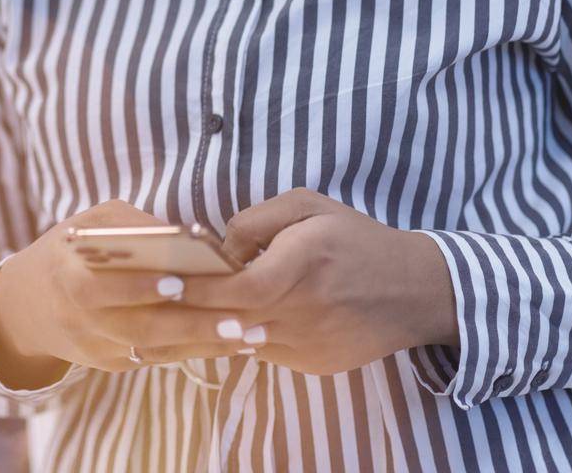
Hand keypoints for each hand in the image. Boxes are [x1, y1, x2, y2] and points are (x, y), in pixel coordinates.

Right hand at [0, 200, 268, 387]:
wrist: (28, 306)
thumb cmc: (70, 250)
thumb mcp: (88, 224)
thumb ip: (130, 225)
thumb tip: (184, 236)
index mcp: (70, 278)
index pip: (104, 288)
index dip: (140, 288)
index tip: (181, 282)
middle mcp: (83, 321)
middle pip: (142, 328)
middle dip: (193, 325)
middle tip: (240, 320)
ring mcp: (98, 349)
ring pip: (157, 350)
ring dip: (206, 344)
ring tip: (251, 334)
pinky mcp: (113, 365)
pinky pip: (158, 359)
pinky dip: (196, 351)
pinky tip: (234, 344)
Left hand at [163, 188, 458, 375]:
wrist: (414, 291)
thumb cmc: (355, 238)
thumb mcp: (308, 205)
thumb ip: (257, 220)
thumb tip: (218, 249)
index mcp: (306, 261)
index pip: (242, 287)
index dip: (200, 288)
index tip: (165, 281)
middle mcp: (308, 307)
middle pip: (235, 318)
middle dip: (193, 309)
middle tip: (157, 298)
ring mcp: (311, 343)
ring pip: (245, 339)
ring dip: (214, 325)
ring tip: (182, 310)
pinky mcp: (315, 365)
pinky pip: (264, 352)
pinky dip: (243, 337)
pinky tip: (231, 321)